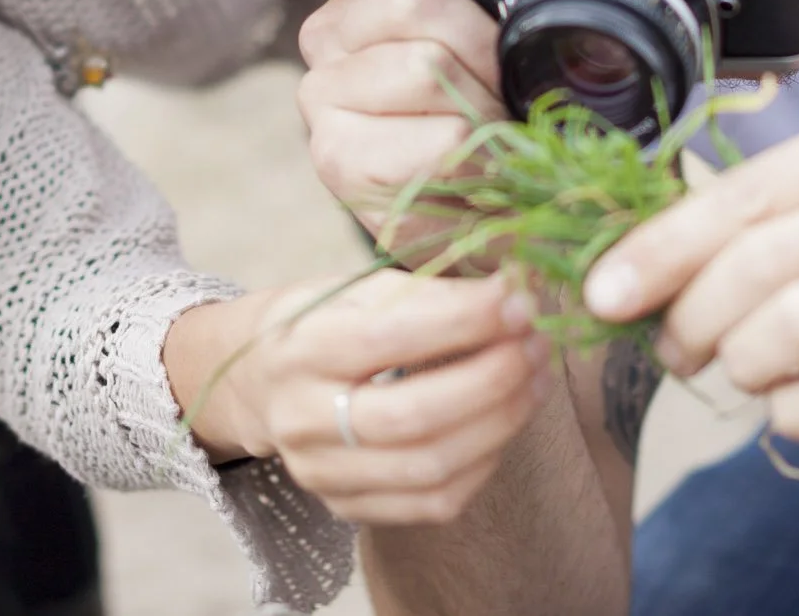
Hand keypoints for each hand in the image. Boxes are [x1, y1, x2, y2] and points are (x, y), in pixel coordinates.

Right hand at [242, 271, 554, 522]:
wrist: (260, 382)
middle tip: (537, 345)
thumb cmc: (323, 321)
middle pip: (412, 415)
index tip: (519, 301)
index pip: (387, 339)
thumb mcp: (361, 290)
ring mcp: (322, 473)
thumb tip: (515, 293)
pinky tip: (505, 423)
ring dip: (500, 423)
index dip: (463, 322)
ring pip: (430, 468)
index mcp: (300, 349)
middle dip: (491, 379)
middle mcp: (302, 419)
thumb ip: (432, 294)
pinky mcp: (347, 507)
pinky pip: (433, 503)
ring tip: (536, 379)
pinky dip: (484, 463)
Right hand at [292, 0, 506, 242]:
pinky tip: (475, 174)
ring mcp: (322, 94)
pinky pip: (435, 136)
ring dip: (487, 108)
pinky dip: (480, 158)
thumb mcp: (500, 40)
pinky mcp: (335, 156)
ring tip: (490, 136)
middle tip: (501, 91)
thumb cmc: (494, 122)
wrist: (488, 227)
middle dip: (485, 48)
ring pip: (427, 66)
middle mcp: (330, 31)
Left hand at [580, 94, 798, 439]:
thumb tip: (635, 261)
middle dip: (690, 317)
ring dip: (740, 364)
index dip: (658, 251)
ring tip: (739, 368)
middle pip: (760, 264)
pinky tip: (795, 400)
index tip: (601, 292)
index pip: (742, 195)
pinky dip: (793, 411)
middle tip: (673, 347)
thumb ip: (766, 208)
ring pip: (794, 330)